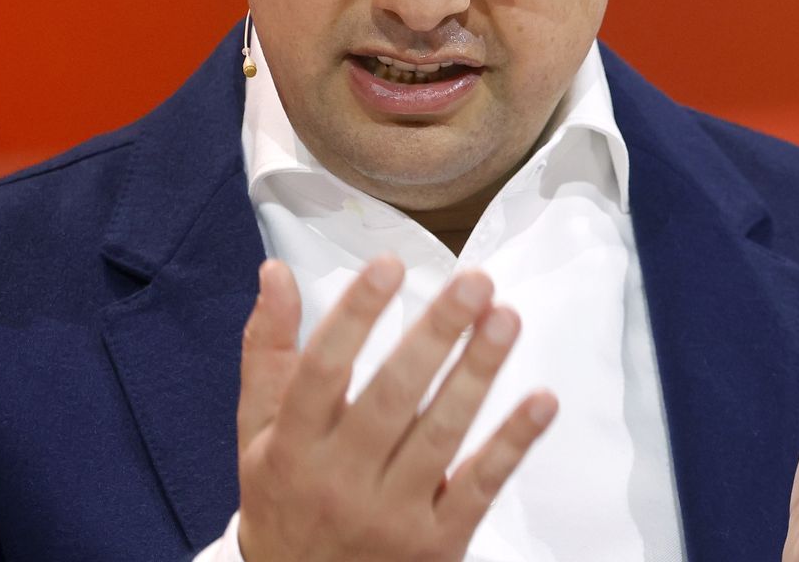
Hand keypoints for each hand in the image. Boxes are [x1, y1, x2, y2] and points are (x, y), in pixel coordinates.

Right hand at [235, 255, 557, 561]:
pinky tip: (541, 402)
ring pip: (440, 436)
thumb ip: (269, 351)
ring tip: (505, 318)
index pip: (322, 370)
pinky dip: (512, 444)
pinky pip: (480, 487)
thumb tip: (275, 272)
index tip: (389, 265)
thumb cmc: (283, 496)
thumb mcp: (258, 430)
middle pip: (391, 397)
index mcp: (293, 445)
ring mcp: (390, 515)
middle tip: (474, 282)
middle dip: (435, 335)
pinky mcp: (436, 543)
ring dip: (478, 374)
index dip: (355, 315)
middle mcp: (339, 480)